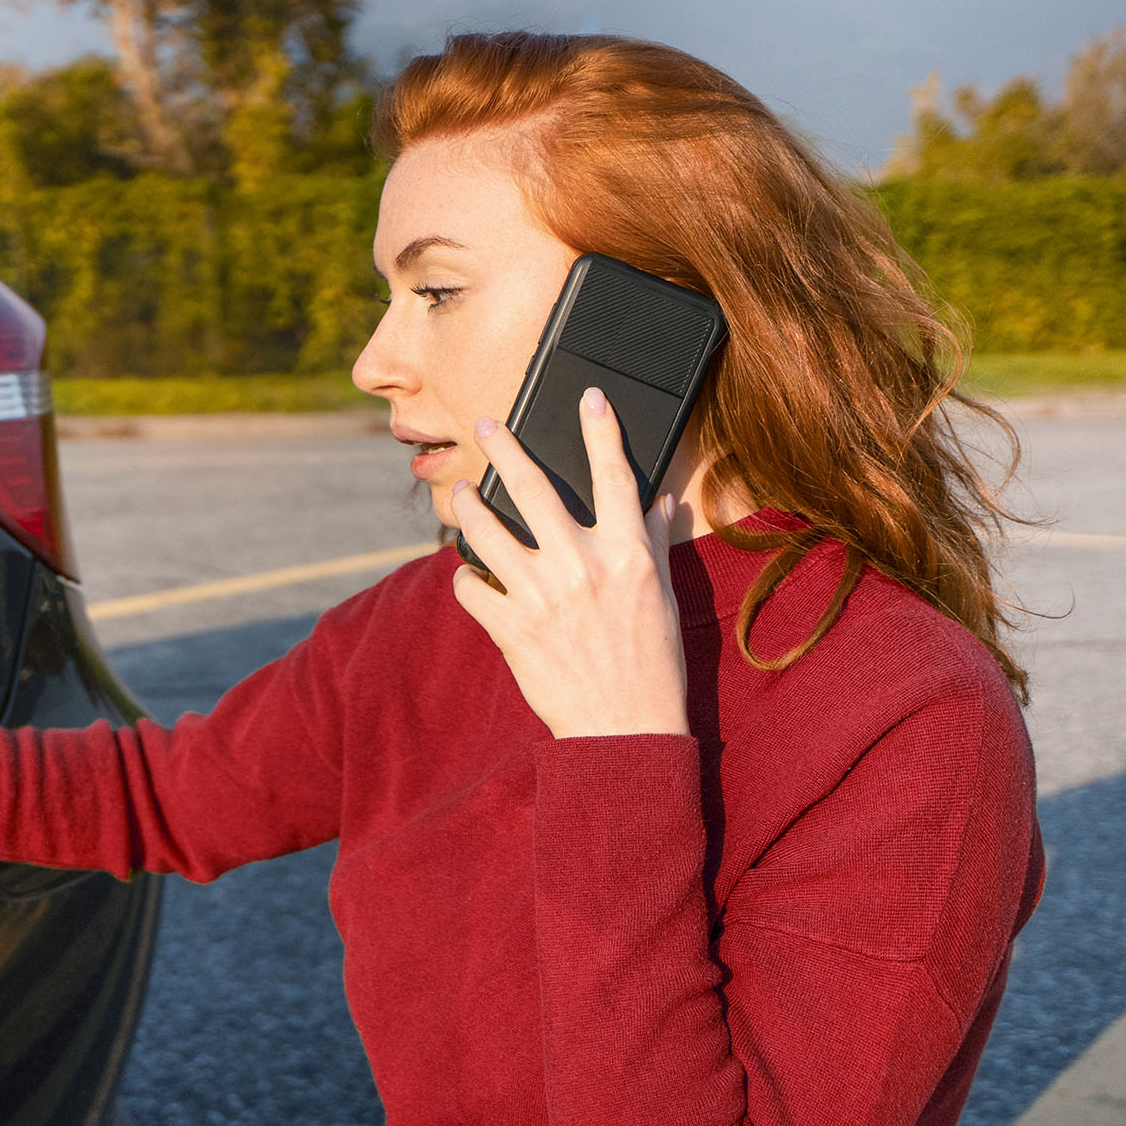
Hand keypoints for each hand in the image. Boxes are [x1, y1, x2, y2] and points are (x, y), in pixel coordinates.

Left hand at [449, 388, 689, 739]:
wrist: (624, 729)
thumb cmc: (651, 664)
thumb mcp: (665, 599)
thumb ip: (652, 545)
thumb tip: (657, 503)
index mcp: (627, 555)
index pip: (615, 477)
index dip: (601, 431)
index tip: (588, 396)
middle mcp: (581, 565)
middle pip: (534, 488)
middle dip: (505, 447)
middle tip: (484, 423)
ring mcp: (541, 596)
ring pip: (486, 531)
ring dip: (467, 508)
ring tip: (461, 495)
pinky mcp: (509, 628)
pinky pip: (470, 588)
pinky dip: (465, 578)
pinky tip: (471, 577)